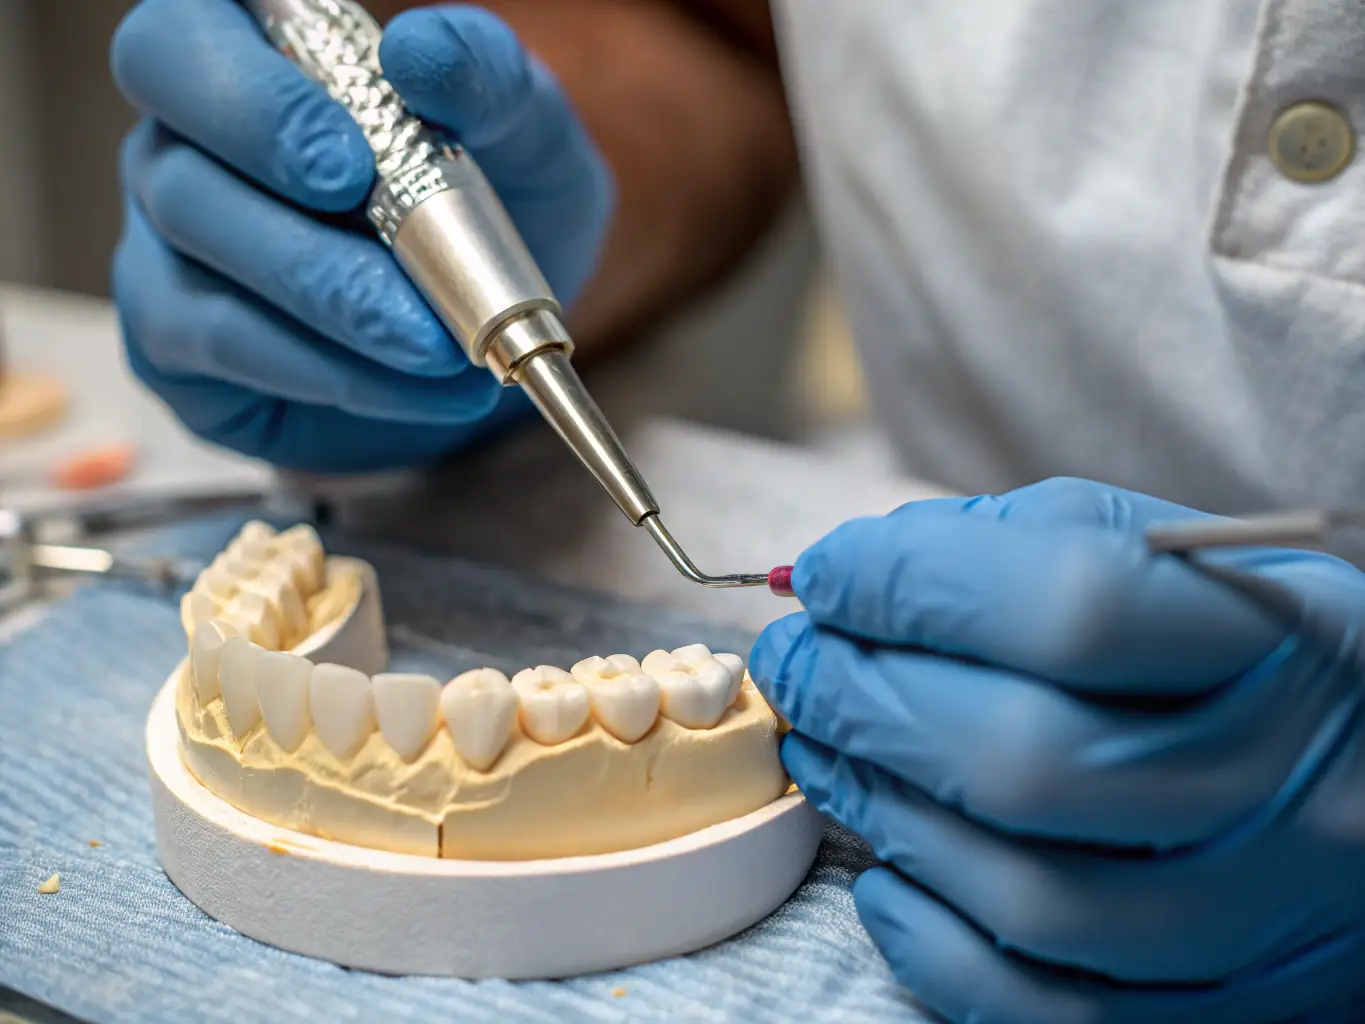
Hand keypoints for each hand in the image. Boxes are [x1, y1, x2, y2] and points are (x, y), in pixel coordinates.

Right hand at [110, 1, 611, 471]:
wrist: (500, 317)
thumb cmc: (492, 197)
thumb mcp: (520, 129)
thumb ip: (482, 75)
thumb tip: (418, 52)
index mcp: (242, 55)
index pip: (182, 38)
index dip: (248, 99)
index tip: (348, 159)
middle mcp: (181, 145)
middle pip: (172, 167)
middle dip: (291, 228)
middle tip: (402, 263)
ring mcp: (165, 246)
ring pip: (197, 275)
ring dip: (332, 315)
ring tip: (440, 346)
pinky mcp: (175, 345)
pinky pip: (221, 356)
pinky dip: (329, 374)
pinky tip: (413, 385)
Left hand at [750, 477, 1364, 1023]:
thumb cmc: (1258, 649)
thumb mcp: (1184, 560)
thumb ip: (1028, 545)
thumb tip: (859, 574)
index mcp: (1284, 643)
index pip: (1069, 604)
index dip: (912, 583)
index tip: (830, 574)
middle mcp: (1282, 788)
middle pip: (1022, 757)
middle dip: (861, 697)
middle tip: (798, 660)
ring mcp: (1252, 915)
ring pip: (1021, 892)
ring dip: (879, 807)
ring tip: (823, 745)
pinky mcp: (1214, 1005)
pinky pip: (1041, 1008)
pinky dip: (930, 941)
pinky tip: (887, 867)